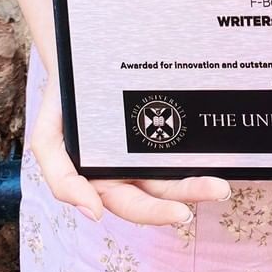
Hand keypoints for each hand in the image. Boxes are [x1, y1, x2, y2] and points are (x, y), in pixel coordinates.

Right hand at [29, 71, 230, 225]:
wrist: (75, 58)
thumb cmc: (61, 104)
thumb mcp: (47, 141)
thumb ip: (63, 180)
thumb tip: (93, 213)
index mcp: (104, 180)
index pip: (135, 205)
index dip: (157, 213)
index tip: (181, 213)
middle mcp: (129, 169)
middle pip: (163, 191)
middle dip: (191, 194)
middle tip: (218, 190)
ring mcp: (146, 146)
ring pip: (176, 169)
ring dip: (200, 177)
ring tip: (224, 179)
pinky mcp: (159, 121)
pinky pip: (180, 139)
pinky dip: (200, 148)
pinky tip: (218, 149)